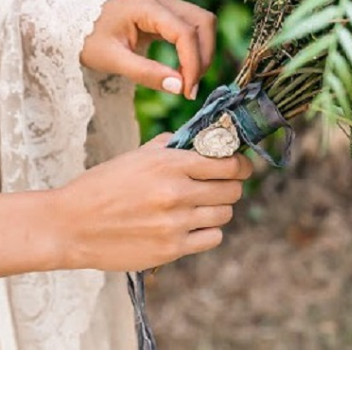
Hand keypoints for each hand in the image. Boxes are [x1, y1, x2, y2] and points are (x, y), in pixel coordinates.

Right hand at [53, 133, 252, 271]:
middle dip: (231, 185)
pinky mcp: (171, 250)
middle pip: (231, 190)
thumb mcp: (135, 156)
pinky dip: (208, 231)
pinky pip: (212, 239)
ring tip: (202, 206)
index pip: (227, 163)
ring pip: (224, 214)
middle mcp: (177, 193)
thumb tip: (197, 142)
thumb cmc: (101, 186)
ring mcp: (175, 224)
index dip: (240, 164)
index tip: (240, 166)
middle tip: (221, 185)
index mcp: (169, 164)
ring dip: (218, 208)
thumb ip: (170, 147)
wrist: (70, 225)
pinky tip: (193, 225)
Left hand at [81, 0, 216, 99]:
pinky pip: (193, 27)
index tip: (187, 90)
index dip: (193, 62)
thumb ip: (146, 73)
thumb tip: (179, 87)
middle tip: (190, 87)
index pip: (185, 32)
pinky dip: (195, 49)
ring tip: (187, 80)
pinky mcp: (167, 11)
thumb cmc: (89, 41)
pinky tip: (183, 70)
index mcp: (146, 6)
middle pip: (203, 22)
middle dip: (204, 56)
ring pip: (203, 23)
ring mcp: (166, 2)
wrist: (74, 26)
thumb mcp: (112, 60)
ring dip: (203, 52)